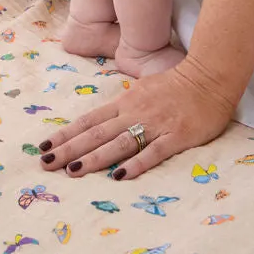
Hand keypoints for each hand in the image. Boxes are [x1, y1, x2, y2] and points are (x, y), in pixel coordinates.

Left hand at [36, 57, 233, 179]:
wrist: (209, 77)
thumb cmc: (176, 84)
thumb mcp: (142, 89)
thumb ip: (123, 105)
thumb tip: (102, 121)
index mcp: (125, 101)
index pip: (89, 120)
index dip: (66, 134)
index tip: (44, 147)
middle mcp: (134, 112)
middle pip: (96, 133)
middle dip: (69, 149)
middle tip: (46, 163)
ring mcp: (155, 124)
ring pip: (119, 143)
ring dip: (94, 158)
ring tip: (73, 172)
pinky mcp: (176, 136)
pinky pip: (153, 152)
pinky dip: (136, 164)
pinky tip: (120, 176)